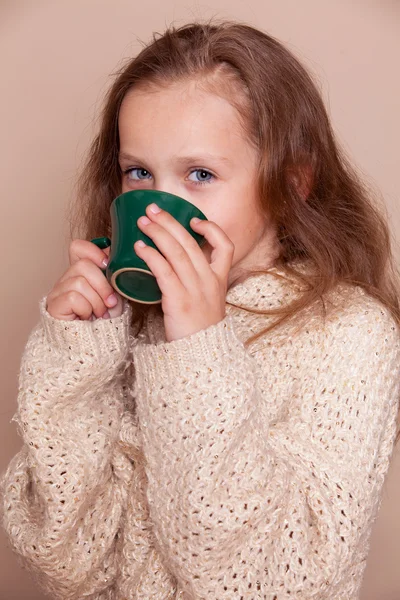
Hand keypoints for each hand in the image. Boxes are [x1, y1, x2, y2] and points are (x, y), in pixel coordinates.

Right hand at [46, 240, 123, 320]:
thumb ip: (114, 275)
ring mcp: (58, 291)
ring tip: (100, 313)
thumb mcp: (115, 293)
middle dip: (103, 285)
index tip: (108, 265)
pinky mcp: (54, 305)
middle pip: (83, 265)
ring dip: (96, 301)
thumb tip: (119, 256)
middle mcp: (66, 278)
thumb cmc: (105, 319)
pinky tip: (87, 317)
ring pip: (79, 282)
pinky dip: (86, 309)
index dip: (94, 252)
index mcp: (81, 272)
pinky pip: (73, 298)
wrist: (96, 344)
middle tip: (110, 302)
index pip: (78, 247)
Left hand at [135, 202, 234, 341]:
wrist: (200, 356)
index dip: (211, 229)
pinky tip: (139, 248)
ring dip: (157, 233)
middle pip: (190, 242)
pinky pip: (163, 270)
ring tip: (142, 223)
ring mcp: (195, 289)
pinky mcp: (178, 299)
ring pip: (176, 251)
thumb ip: (197, 283)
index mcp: (219, 280)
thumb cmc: (199, 330)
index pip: (225, 246)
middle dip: (169, 221)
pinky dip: (150, 255)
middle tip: (152, 209)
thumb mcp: (207, 303)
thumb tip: (174, 267)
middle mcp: (209, 281)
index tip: (194, 220)